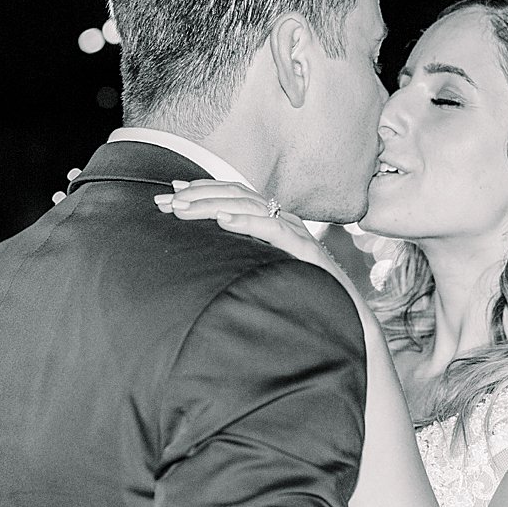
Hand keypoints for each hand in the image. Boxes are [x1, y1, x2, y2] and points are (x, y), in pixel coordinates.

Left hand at [156, 181, 346, 280]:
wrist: (342, 315)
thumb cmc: (299, 294)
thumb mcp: (261, 268)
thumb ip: (239, 254)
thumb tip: (205, 247)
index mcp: (271, 220)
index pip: (231, 194)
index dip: (200, 190)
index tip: (169, 194)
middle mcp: (282, 219)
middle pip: (236, 194)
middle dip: (197, 195)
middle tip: (165, 202)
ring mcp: (295, 232)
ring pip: (250, 207)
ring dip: (212, 206)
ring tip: (183, 210)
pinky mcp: (304, 250)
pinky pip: (274, 230)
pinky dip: (247, 223)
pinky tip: (223, 221)